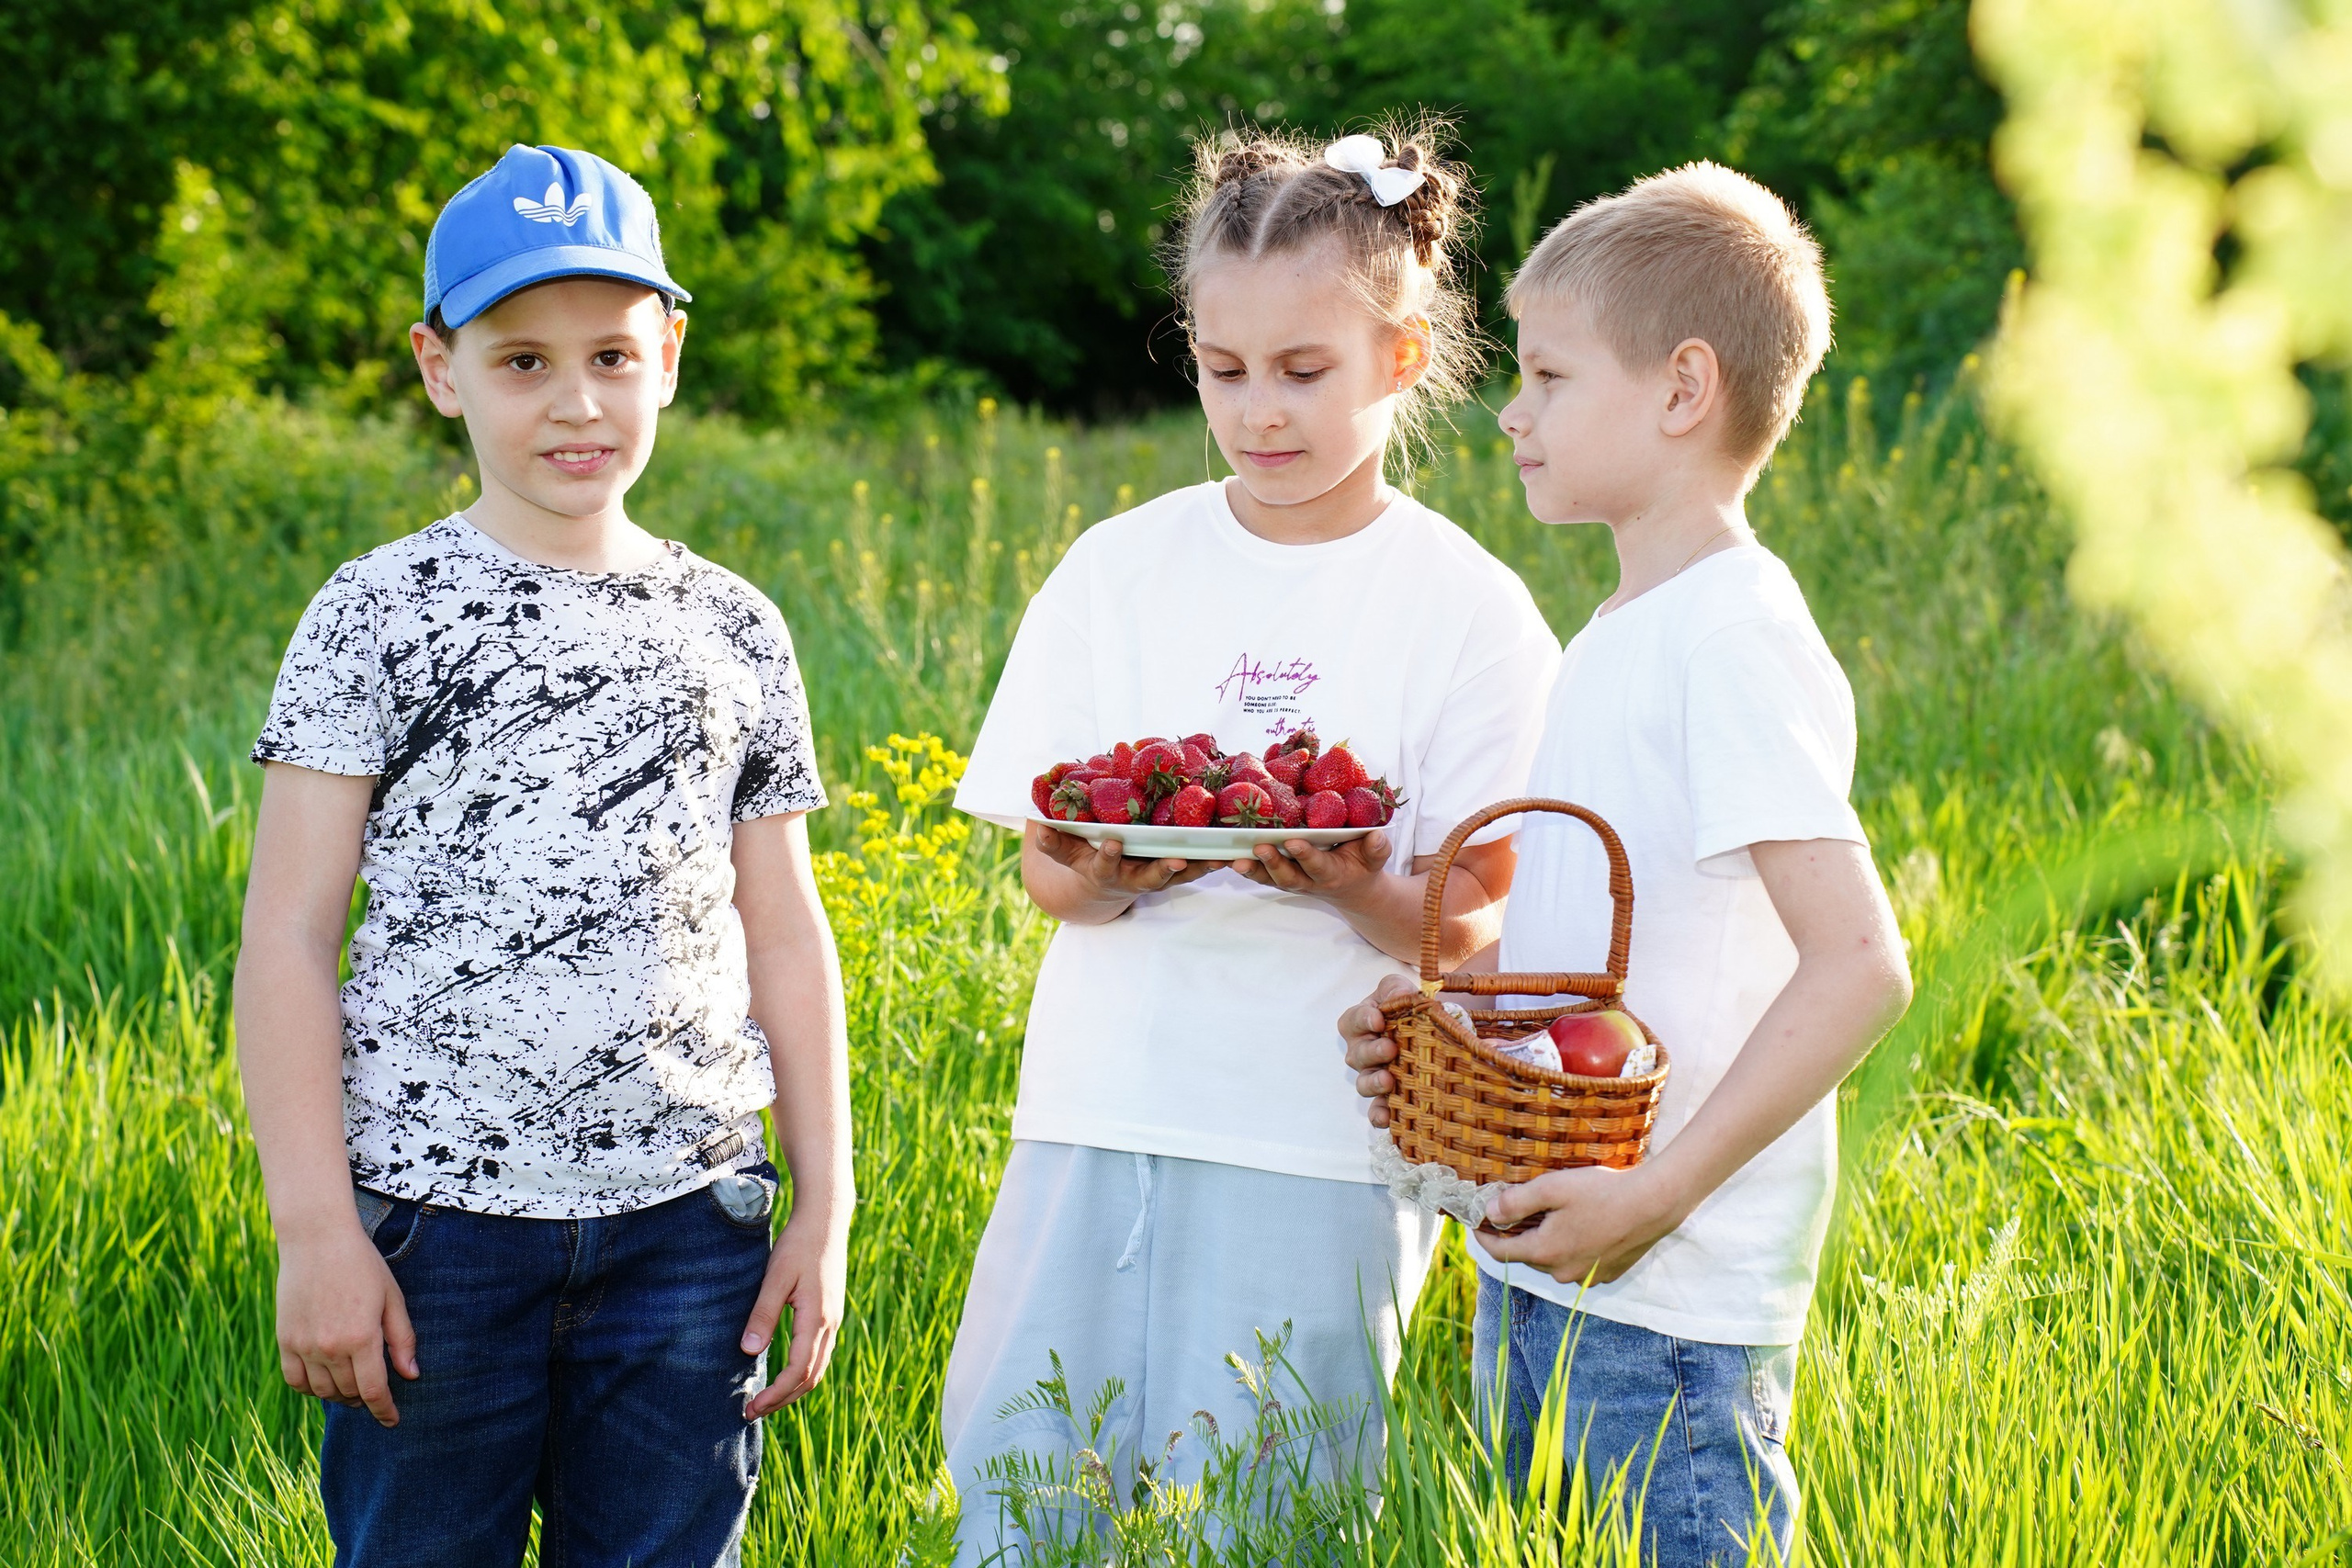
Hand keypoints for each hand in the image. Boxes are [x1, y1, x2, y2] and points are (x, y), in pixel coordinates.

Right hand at [275, 1223, 418, 1427]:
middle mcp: (330, 1348)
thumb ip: (402, 1339)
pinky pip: (295, 1380)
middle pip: (348, 1392)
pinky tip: (324, 1381)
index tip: (392, 1421)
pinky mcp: (284, 1340)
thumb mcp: (392, 1298)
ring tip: (352, 1388)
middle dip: (365, 1400)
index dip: (385, 1411)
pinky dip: (310, 1388)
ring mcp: (303, 1346)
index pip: (374, 1391)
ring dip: (339, 1395)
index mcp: (361, 1338)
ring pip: (322, 1391)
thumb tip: (410, 1376)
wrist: (317, 1239)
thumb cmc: (362, 1264)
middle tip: (375, 1394)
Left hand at [739, 1210, 848, 1417]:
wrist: (826, 1221)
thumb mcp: (775, 1277)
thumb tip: (748, 1351)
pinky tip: (784, 1373)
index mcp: (817, 1318)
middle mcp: (830, 1324)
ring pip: (817, 1368)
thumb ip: (763, 1314)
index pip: (798, 1370)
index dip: (776, 1394)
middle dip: (783, 1399)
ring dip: (793, 1389)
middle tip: (752, 1411)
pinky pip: (819, 1354)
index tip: (752, 1407)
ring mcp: (833, 1320)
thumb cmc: (798, 1245)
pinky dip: (802, 1372)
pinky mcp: (829, 1314)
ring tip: (767, 1400)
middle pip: (810, 1377)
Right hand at [1033, 823, 1221, 898]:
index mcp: (1105, 870)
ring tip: (1221, 858)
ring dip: (1201, 869)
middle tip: (1178, 860)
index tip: (1113, 842)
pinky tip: (1236, 850)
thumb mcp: (1064, 853)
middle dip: (1163, 870)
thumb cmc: (1083, 859)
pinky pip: (1199, 867)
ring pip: (1182, 876)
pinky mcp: (1178, 871)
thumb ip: (1053, 843)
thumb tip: (1038, 828)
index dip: (1109, 855)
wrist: (1104, 886)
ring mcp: (1158, 876)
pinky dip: (1216, 860)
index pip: (1105, 864)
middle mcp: (1134, 878)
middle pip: (1151, 878)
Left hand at [1228, 830, 1391, 904]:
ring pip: (1267, 878)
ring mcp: (1289, 881)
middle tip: (1259, 848)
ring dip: (1250, 869)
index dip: (1305, 856)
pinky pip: (1256, 873)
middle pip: (1286, 877)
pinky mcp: (1276, 876)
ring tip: (1233, 860)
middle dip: (1273, 864)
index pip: (1317, 866)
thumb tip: (1376, 836)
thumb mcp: (1375, 858)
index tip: (1294, 842)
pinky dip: (1240, 867)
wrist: (1352, 888)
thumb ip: (1377, 849)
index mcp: (1331, 875)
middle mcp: (1306, 882)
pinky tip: (1220, 858)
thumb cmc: (1362, 865)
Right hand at [1338, 974, 1420, 1126]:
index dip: (1363, 1020)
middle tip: (1390, 1049)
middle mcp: (1361, 1052)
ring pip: (1364, 1083)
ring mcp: (1373, 1076)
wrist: (1425, 1031)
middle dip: (1372, 1052)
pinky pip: (1377, 1109)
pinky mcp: (1386, 1097)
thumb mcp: (1399, 990)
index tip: (1378, 1019)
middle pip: (1357, 1055)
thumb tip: (1400, 995)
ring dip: (1374, 1083)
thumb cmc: (1404, 1008)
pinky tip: (1388, 1119)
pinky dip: (1379, 1115)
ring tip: (1388, 1081)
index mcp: (1360, 1024)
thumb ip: (1395, 988)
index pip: (1353, 1020)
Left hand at [1474, 1163, 1683, 1286]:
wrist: (1653, 1204)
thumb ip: (1516, 1202)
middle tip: (1511, 1212)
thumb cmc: (1602, 1192)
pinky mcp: (1608, 1274)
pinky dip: (1570, 1248)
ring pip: (1553, 1261)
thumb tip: (1490, 1212)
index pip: (1500, 1253)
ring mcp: (1587, 1277)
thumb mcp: (1551, 1188)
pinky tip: (1579, 1227)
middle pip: (1528, 1256)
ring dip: (1545, 1242)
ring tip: (1547, 1217)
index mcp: (1544, 1253)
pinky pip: (1578, 1263)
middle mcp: (1562, 1272)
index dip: (1483, 1237)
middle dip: (1516, 1236)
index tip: (1476, 1222)